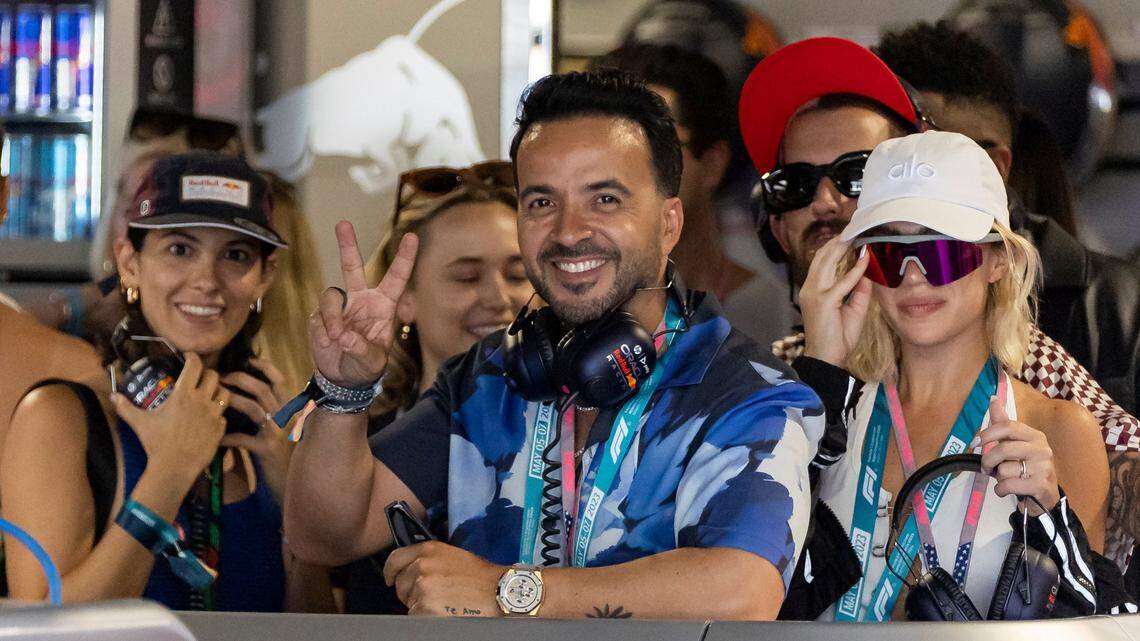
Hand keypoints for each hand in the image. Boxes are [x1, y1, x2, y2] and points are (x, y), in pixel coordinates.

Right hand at [111, 353, 228, 483]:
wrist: (174, 467)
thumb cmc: (156, 442)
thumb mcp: (139, 422)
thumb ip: (125, 407)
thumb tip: (112, 395)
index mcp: (183, 394)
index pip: (195, 365)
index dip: (193, 357)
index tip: (188, 357)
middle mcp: (202, 400)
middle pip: (214, 375)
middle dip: (207, 373)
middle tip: (200, 378)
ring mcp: (214, 414)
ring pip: (225, 393)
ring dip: (218, 391)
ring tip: (209, 395)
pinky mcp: (220, 428)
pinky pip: (224, 415)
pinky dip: (218, 414)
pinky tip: (209, 418)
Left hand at [220, 357, 292, 502]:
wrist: (292, 484)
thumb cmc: (284, 457)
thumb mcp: (281, 431)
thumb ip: (269, 415)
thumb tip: (245, 399)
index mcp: (291, 410)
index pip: (281, 381)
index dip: (266, 368)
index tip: (249, 359)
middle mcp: (287, 417)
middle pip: (263, 389)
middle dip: (240, 379)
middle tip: (221, 377)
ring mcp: (278, 433)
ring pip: (254, 407)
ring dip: (232, 400)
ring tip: (215, 398)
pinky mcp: (267, 450)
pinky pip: (242, 438)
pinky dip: (227, 437)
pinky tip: (215, 439)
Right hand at [310, 221, 417, 386]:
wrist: (342, 378)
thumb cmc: (365, 367)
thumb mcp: (371, 362)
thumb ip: (361, 349)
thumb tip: (343, 335)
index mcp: (383, 305)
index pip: (396, 278)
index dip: (404, 258)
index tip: (412, 236)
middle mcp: (361, 300)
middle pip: (352, 267)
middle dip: (348, 245)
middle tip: (343, 222)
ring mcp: (341, 306)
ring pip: (332, 296)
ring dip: (333, 319)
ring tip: (336, 339)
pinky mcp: (321, 315)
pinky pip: (319, 316)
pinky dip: (323, 331)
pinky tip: (328, 344)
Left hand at [383, 541, 502, 616]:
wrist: (498, 591)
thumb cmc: (481, 576)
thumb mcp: (453, 556)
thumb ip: (430, 559)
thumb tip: (413, 569)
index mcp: (429, 550)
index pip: (396, 559)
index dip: (391, 571)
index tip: (390, 578)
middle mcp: (422, 566)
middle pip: (401, 584)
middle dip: (411, 592)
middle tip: (434, 595)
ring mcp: (422, 588)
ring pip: (408, 603)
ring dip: (419, 606)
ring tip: (443, 603)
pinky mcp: (425, 608)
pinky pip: (415, 616)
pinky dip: (425, 617)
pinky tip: (443, 613)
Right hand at [799, 236, 872, 366]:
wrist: (826, 359)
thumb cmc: (837, 337)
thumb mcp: (853, 310)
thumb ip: (859, 291)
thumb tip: (867, 272)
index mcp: (813, 289)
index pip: (821, 262)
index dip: (834, 247)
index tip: (850, 236)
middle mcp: (810, 288)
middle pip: (822, 257)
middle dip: (838, 241)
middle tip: (854, 228)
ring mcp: (814, 294)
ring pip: (828, 263)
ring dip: (842, 247)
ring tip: (856, 235)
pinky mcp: (824, 302)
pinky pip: (842, 282)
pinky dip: (855, 270)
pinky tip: (864, 259)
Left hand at [979, 397, 1060, 515]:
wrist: (1045, 493)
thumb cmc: (1026, 465)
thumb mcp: (1015, 442)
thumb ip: (1002, 422)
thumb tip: (993, 398)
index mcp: (1035, 436)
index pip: (1007, 427)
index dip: (987, 433)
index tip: (974, 442)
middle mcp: (1042, 449)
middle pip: (1003, 449)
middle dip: (988, 460)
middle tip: (986, 468)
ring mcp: (1044, 468)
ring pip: (1004, 470)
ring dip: (997, 478)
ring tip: (1006, 479)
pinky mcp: (1041, 485)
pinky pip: (1008, 485)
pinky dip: (1000, 490)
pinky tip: (1007, 489)